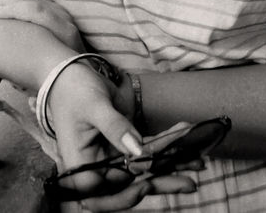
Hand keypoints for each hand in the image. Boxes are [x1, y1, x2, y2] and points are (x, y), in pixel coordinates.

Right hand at [48, 62, 196, 209]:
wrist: (68, 73)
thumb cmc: (73, 88)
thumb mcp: (94, 106)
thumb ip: (115, 128)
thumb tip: (137, 151)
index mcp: (80, 168)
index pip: (105, 193)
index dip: (129, 193)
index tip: (149, 182)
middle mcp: (95, 170)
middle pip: (130, 185)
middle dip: (161, 183)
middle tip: (191, 182)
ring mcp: (109, 159)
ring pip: (142, 171)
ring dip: (170, 168)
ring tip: (197, 165)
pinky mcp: (120, 146)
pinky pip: (145, 154)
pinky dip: (166, 151)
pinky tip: (188, 149)